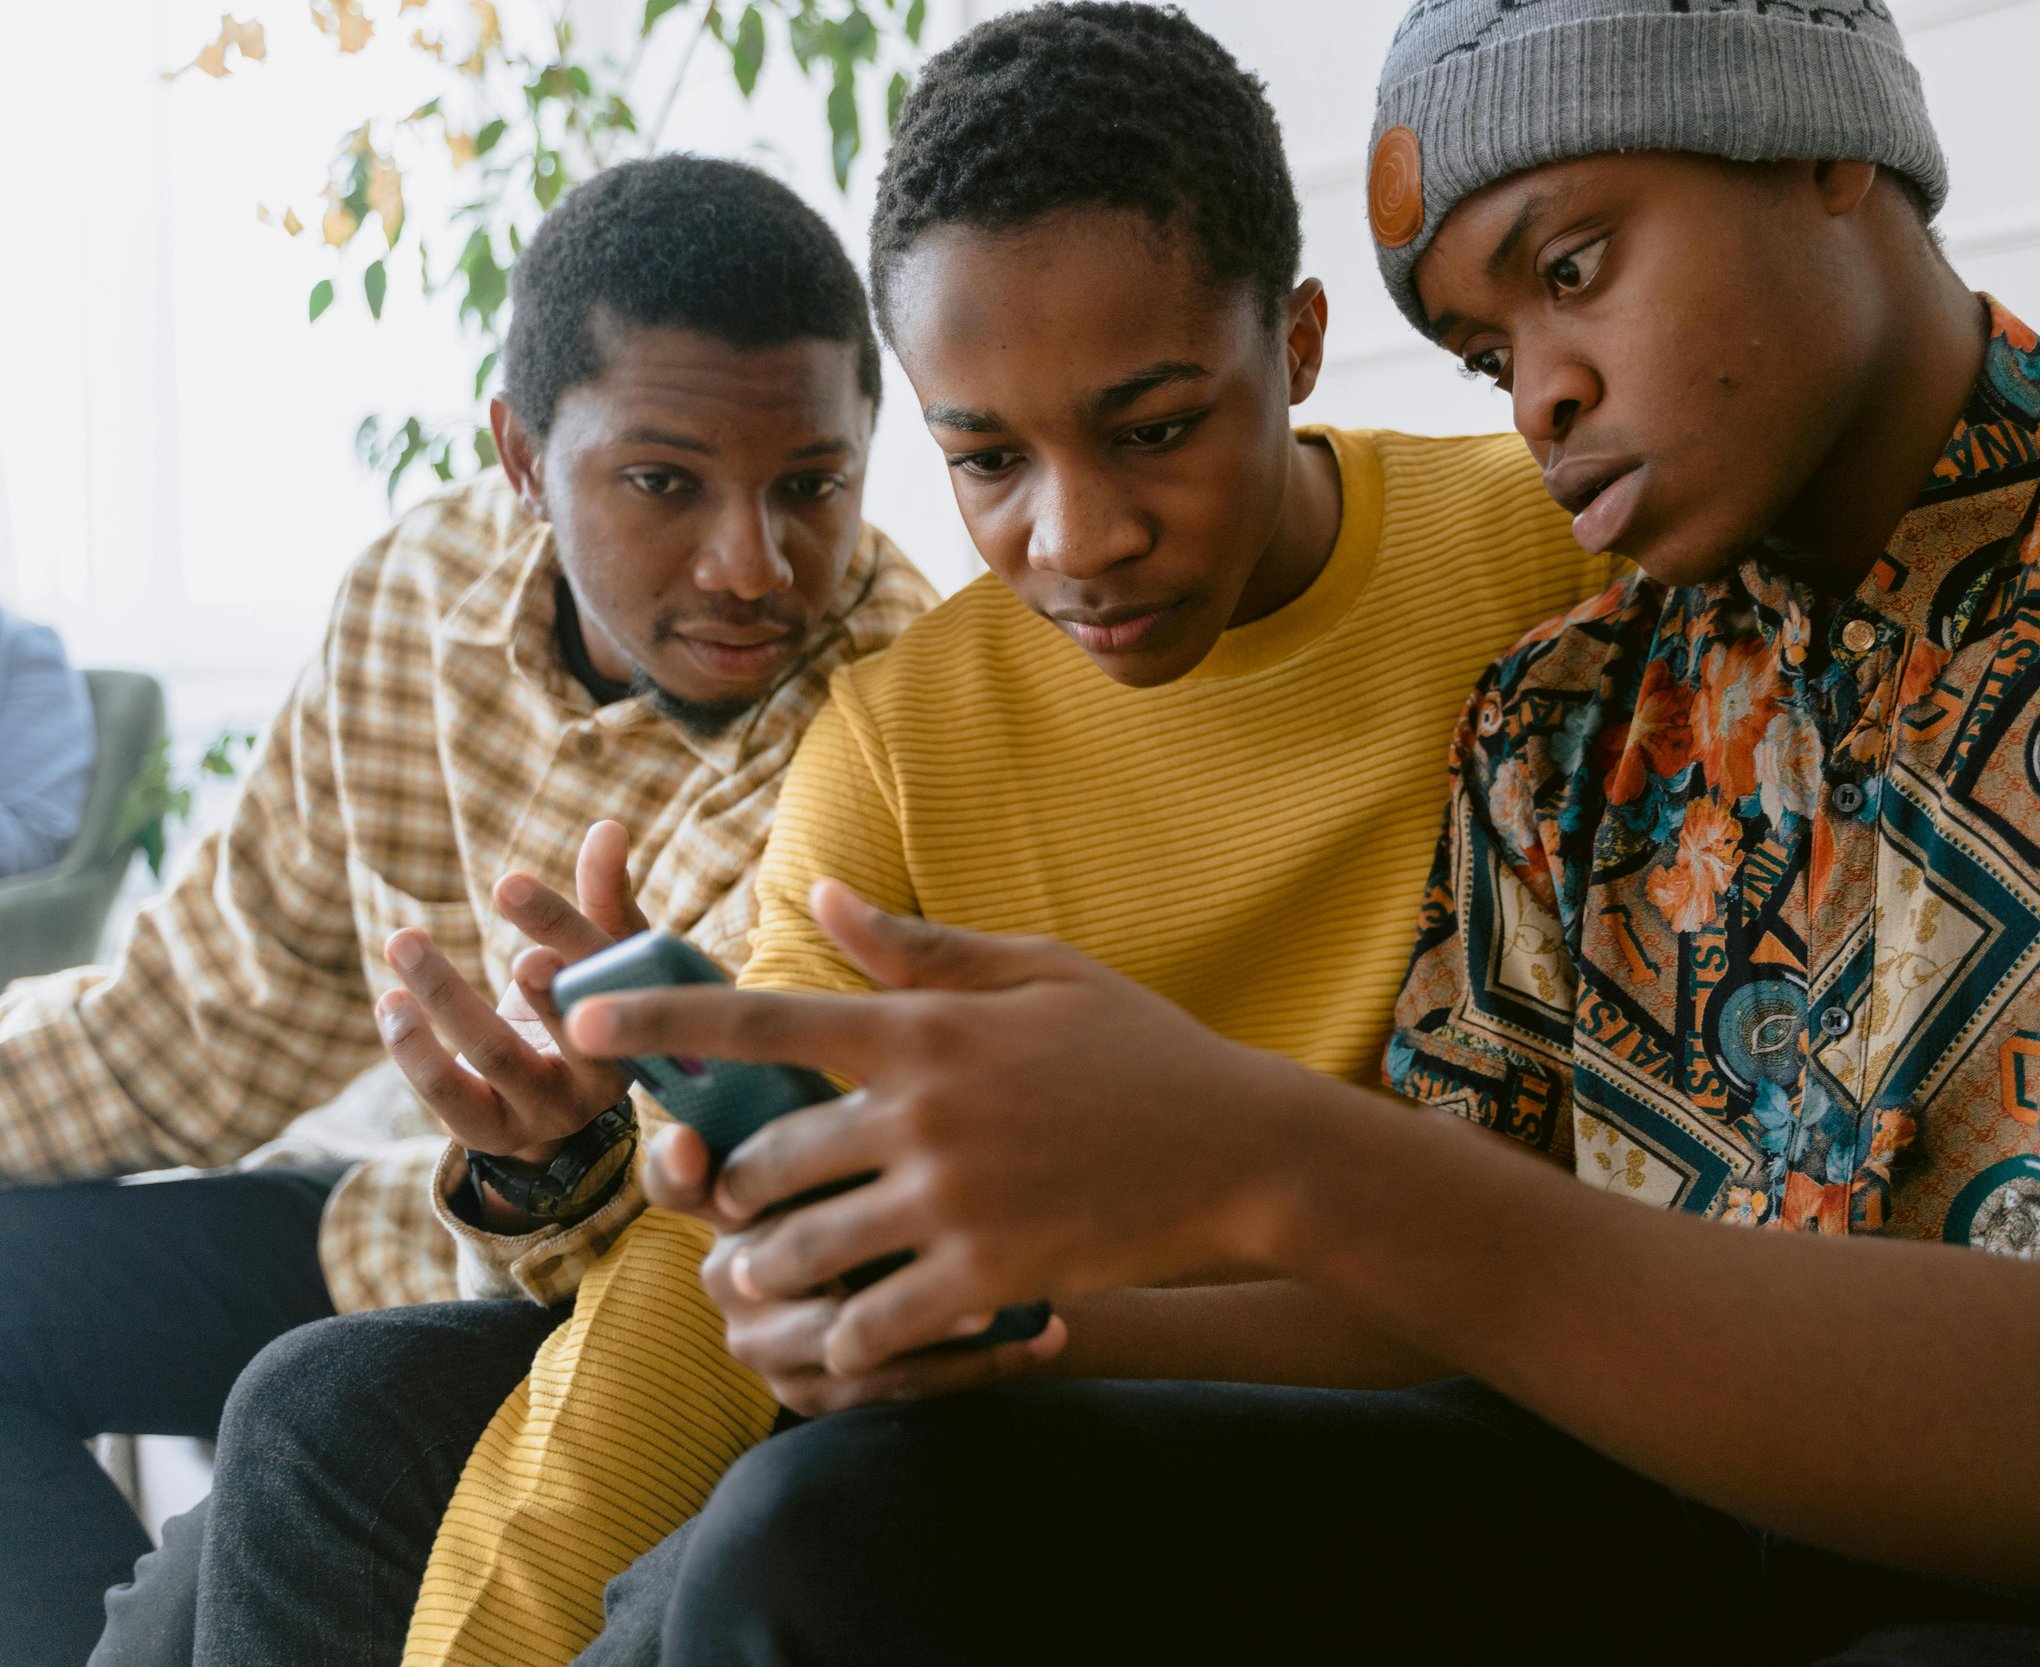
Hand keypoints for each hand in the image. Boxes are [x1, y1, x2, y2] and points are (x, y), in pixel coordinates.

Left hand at [378, 820, 648, 1168]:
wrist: (567, 1098)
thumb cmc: (590, 1000)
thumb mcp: (607, 954)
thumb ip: (604, 895)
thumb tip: (608, 827)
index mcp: (642, 1021)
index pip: (605, 970)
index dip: (562, 928)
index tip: (509, 884)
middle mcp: (604, 1075)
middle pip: (569, 1027)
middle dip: (536, 989)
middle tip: (510, 952)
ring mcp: (548, 1111)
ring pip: (496, 1056)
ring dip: (446, 996)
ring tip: (404, 941)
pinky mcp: (494, 1133)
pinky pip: (449, 1097)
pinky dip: (414, 1049)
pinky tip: (390, 1002)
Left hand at [574, 882, 1311, 1376]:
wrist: (1242, 1151)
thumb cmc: (1142, 1053)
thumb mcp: (1041, 974)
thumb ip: (919, 948)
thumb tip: (816, 898)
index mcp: (927, 1030)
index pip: (761, 1020)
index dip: (655, 1023)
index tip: (576, 1023)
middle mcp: (923, 1113)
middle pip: (762, 1161)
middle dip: (731, 1191)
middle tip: (736, 1204)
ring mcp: (952, 1201)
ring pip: (798, 1252)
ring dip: (767, 1272)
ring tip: (771, 1278)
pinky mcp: (987, 1278)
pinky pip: (871, 1327)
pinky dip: (842, 1341)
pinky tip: (844, 1340)